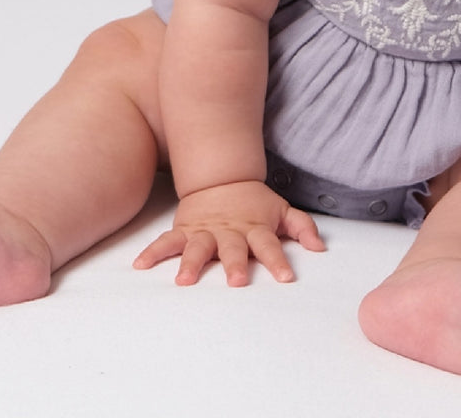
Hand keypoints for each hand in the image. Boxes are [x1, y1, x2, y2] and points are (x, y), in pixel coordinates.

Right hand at [132, 180, 325, 285]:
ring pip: (197, 247)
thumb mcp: (282, 210)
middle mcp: (229, 232)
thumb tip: (320, 248)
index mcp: (254, 228)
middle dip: (235, 264)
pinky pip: (166, 242)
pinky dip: (153, 252)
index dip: (278, 260)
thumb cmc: (255, 203)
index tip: (286, 277)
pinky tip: (140, 265)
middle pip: (233, 249)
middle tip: (237, 281)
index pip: (270, 245)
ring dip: (191, 263)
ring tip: (184, 281)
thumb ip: (302, 227)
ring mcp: (205, 231)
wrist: (221, 179)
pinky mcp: (184, 231)